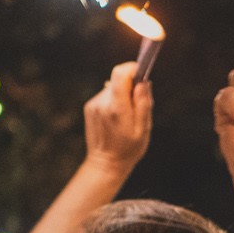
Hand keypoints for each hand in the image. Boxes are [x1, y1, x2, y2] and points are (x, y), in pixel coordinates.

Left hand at [82, 62, 152, 180]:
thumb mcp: (143, 129)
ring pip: (112, 88)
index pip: (120, 73)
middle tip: (138, 107)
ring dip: (122, 96)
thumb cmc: (129, 149)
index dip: (132, 69)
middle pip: (118, 80)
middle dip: (131, 87)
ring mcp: (94, 104)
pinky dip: (114, 102)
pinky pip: (106, 96)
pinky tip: (116, 120)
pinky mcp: (90, 107)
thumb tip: (143, 82)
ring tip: (127, 118)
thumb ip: (143, 103)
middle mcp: (102, 103)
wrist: (106, 163)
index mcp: (117, 107)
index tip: (141, 74)